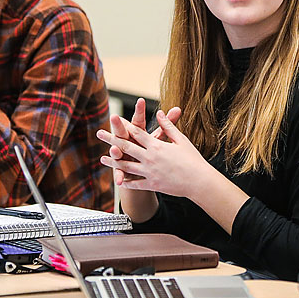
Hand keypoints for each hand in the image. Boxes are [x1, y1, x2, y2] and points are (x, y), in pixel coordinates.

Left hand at [98, 109, 213, 198]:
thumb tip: (159, 112)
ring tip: (102, 158)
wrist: (199, 181)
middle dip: (111, 140)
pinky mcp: (152, 184)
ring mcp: (149, 172)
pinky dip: (126, 182)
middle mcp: (150, 158)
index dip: (124, 125)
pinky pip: (135, 184)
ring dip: (113, 162)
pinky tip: (118, 180)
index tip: (114, 120)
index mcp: (157, 145)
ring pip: (126, 166)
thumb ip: (168, 126)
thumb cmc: (192, 159)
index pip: (137, 133)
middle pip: (126, 147)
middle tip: (99, 133)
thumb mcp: (181, 139)